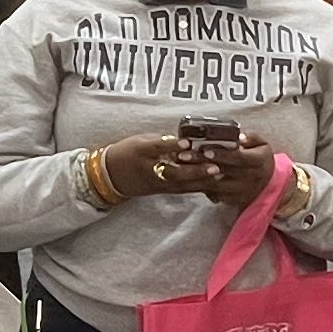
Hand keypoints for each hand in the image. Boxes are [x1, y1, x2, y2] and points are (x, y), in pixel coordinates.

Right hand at [99, 133, 222, 200]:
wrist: (112, 175)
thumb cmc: (128, 153)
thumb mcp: (142, 141)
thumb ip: (163, 142)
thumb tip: (187, 142)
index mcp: (142, 152)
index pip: (158, 148)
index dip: (173, 146)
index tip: (187, 143)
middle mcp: (151, 170)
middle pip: (175, 172)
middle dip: (196, 171)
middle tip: (215, 166)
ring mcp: (159, 183)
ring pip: (182, 184)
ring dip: (202, 180)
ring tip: (220, 175)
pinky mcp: (164, 190)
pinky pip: (183, 189)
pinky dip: (198, 186)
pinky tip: (213, 183)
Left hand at [191, 133, 281, 208]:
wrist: (267, 185)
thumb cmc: (260, 159)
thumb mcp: (262, 145)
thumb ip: (252, 138)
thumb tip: (239, 137)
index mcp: (259, 161)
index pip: (239, 158)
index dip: (222, 155)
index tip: (206, 150)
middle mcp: (250, 179)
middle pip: (222, 172)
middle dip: (200, 163)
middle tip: (182, 156)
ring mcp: (239, 191)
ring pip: (213, 185)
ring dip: (193, 175)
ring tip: (178, 164)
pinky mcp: (230, 200)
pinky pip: (211, 193)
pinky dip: (196, 184)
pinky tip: (182, 175)